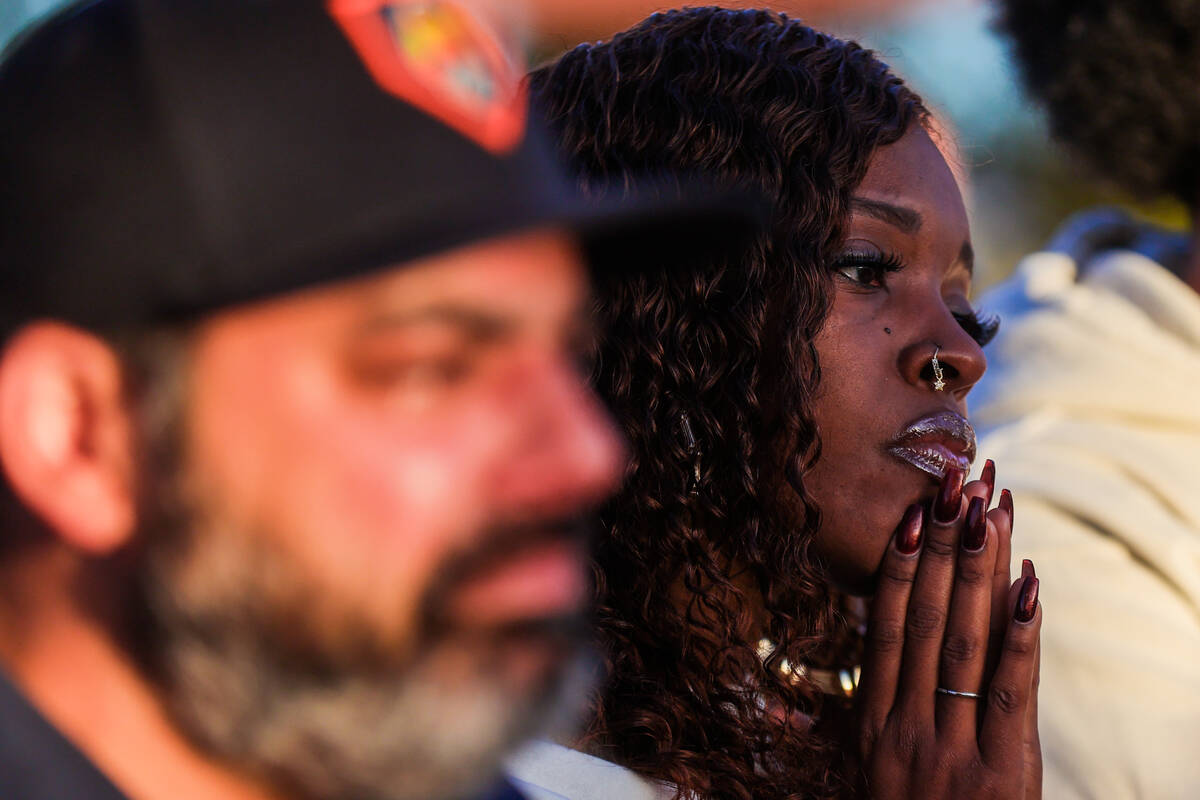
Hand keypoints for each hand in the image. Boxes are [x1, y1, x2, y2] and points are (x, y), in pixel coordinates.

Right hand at [854, 462, 1041, 798]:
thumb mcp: (854, 776)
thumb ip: (826, 728)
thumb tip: (767, 697)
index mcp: (870, 723)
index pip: (883, 628)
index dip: (897, 568)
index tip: (910, 515)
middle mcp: (905, 727)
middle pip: (924, 622)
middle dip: (941, 550)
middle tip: (953, 487)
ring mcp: (953, 748)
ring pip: (964, 643)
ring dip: (979, 572)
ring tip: (990, 514)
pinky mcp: (1003, 771)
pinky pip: (1010, 691)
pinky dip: (1021, 635)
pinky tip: (1029, 586)